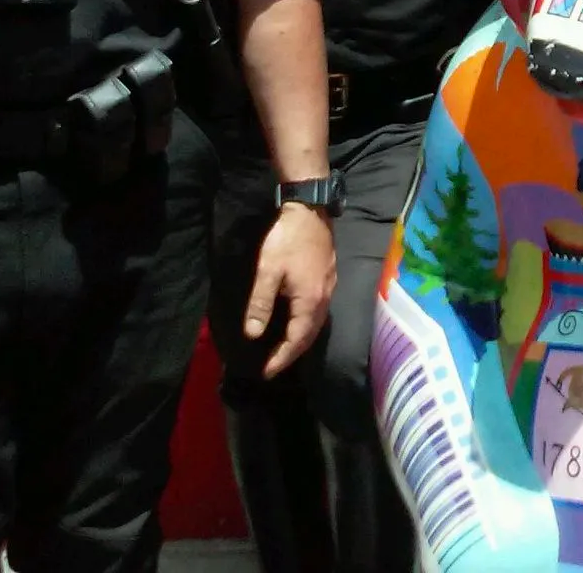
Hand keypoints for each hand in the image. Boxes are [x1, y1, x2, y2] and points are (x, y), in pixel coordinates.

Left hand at [244, 203, 336, 378]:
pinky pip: (319, 311)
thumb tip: (253, 334)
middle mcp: (325, 298)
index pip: (297, 340)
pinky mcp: (329, 277)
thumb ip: (261, 304)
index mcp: (310, 301)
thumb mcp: (267, 272)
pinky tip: (298, 322)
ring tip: (284, 350)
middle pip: (311, 335)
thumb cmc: (286, 240)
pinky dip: (307, 325)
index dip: (282, 358)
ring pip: (317, 323)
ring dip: (301, 340)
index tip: (266, 372)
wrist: (309, 209)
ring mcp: (330, 287)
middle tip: (274, 366)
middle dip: (292, 353)